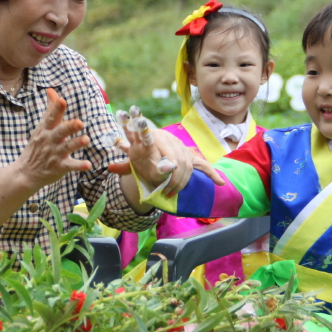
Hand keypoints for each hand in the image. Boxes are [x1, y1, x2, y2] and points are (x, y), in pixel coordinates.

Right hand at [15, 89, 91, 189]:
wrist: (25, 172)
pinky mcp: (59, 167)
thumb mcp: (41, 127)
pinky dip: (79, 166)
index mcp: (46, 129)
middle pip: (60, 132)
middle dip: (69, 127)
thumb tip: (52, 90)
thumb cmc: (37, 146)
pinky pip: (70, 166)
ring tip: (87, 139)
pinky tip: (89, 165)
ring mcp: (54, 154)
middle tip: (80, 122)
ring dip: (76, 144)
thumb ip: (50, 110)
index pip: (51, 117)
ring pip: (66, 148)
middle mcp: (50, 140)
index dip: (57, 109)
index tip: (62, 100)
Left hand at [108, 111, 224, 194]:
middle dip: (175, 179)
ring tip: (173, 193)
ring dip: (182, 181)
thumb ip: (123, 164)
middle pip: (180, 162)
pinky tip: (220, 183)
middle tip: (167, 193)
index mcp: (157, 138)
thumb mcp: (131, 158)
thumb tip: (110, 168)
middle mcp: (172, 141)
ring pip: (189, 165)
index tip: (168, 174)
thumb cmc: (139, 151)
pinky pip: (203, 164)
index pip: (170, 153)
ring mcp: (182, 148)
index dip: (169, 163)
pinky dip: (212, 173)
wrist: (148, 140)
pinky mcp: (190, 155)